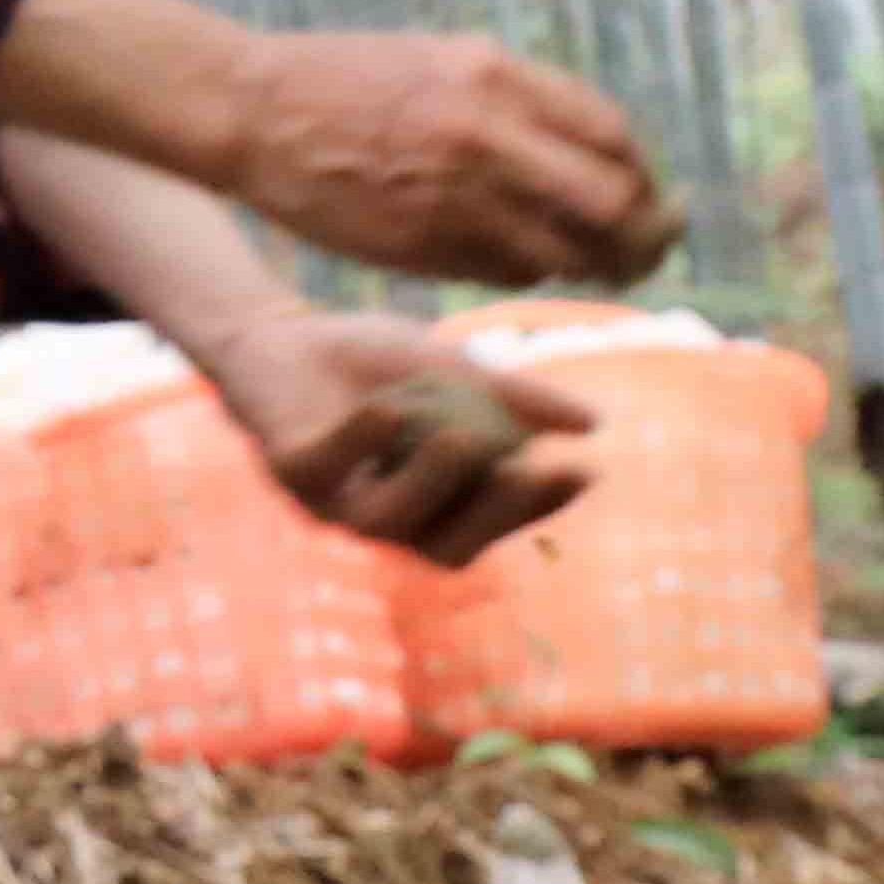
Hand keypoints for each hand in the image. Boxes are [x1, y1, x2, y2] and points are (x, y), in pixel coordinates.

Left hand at [197, 309, 601, 563]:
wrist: (290, 335)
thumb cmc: (379, 365)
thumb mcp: (458, 373)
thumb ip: (517, 398)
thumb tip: (595, 423)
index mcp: (434, 507)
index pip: (494, 525)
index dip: (536, 507)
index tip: (581, 470)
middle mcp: (389, 521)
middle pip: (449, 548)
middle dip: (493, 513)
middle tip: (528, 466)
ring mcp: (335, 504)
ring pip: (388, 523)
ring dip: (430, 480)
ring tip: (462, 433)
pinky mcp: (288, 473)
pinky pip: (323, 472)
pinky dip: (358, 442)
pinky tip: (388, 409)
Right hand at [219, 28, 677, 284]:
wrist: (254, 111)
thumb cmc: (350, 81)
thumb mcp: (445, 60)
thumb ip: (520, 101)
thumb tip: (602, 154)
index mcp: (495, 77)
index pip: (611, 136)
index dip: (643, 176)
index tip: (648, 196)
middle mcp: (484, 135)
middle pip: (609, 203)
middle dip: (641, 235)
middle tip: (647, 251)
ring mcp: (452, 195)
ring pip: (562, 252)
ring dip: (586, 264)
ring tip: (590, 263)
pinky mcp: (421, 245)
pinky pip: (505, 272)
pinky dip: (524, 269)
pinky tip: (515, 257)